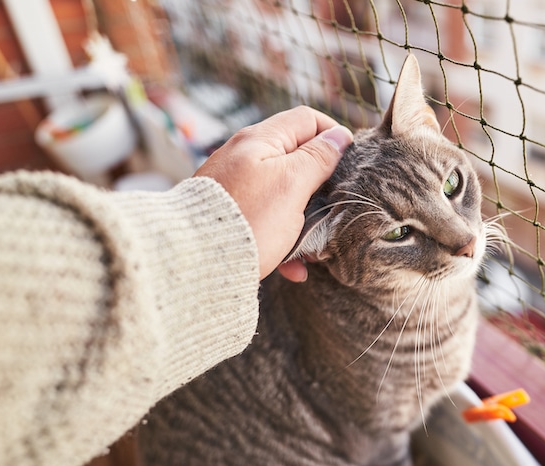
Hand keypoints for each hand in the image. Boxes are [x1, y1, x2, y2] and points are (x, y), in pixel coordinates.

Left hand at [194, 106, 352, 280]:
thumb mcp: (292, 184)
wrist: (194, 260)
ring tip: (314, 246)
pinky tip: (293, 267)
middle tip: (336, 207)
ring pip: (283, 194)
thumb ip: (317, 158)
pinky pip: (265, 220)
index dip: (333, 135)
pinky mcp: (230, 215)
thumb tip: (339, 135)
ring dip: (304, 219)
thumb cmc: (248, 219)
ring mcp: (235, 186)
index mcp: (260, 140)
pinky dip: (283, 240)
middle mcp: (244, 156)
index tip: (350, 163)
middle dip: (320, 184)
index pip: (307, 119)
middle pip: (296, 158)